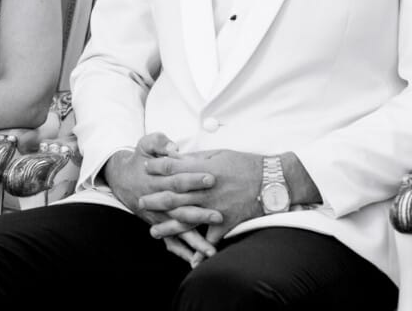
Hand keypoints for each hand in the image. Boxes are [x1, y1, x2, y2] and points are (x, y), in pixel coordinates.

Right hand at [104, 133, 220, 261]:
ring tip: (211, 250)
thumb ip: (160, 142)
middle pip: (180, 208)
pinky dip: (181, 251)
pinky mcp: (159, 224)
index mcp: (157, 179)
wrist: (122, 177)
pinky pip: (170, 240)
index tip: (212, 178)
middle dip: (200, 213)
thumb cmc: (140, 158)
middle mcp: (158, 200)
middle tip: (218, 216)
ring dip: (194, 239)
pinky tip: (196, 259)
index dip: (193, 179)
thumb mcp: (146, 144)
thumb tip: (174, 147)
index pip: (178, 179)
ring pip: (178, 228)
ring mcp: (159, 216)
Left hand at [139, 149, 264, 256]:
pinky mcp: (226, 222)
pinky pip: (211, 238)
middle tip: (140, 202)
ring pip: (186, 220)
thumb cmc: (245, 164)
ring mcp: (214, 208)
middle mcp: (205, 190)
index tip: (145, 167)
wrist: (271, 181)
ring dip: (168, 227)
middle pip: (173, 196)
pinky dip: (202, 248)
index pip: (173, 168)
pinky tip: (191, 256)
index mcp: (202, 170)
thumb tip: (176, 156)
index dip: (157, 167)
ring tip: (153, 232)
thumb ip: (196, 158)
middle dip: (154, 200)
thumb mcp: (218, 154)